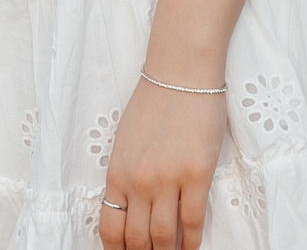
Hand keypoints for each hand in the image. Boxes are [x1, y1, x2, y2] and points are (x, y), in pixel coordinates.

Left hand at [99, 76, 225, 248]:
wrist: (180, 74)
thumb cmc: (153, 104)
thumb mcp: (125, 142)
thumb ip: (125, 175)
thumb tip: (129, 208)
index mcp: (117, 173)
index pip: (110, 227)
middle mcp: (138, 181)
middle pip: (137, 239)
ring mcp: (167, 180)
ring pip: (164, 237)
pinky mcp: (196, 175)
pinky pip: (193, 221)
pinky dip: (193, 242)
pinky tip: (193, 248)